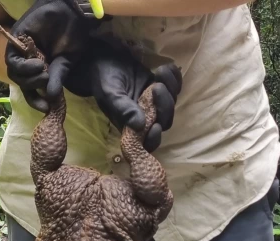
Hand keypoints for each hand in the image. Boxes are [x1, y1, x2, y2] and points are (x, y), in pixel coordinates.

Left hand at [4, 0, 102, 111]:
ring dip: (28, 78)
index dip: (35, 100)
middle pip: (21, 82)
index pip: (31, 89)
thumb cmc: (72, 36)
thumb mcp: (66, 62)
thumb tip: (51, 98)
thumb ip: (57, 78)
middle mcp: (28, 61)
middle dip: (32, 88)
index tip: (45, 108)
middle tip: (46, 80)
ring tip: (43, 70)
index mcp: (40, 68)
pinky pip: (12, 61)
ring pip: (14, 74)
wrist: (71, 13)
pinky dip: (23, 67)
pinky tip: (37, 63)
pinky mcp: (16, 40)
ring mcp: (21, 51)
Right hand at [64, 39, 182, 152]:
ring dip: (171, 88)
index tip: (156, 126)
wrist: (105, 59)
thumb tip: (140, 126)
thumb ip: (123, 110)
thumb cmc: (104, 79)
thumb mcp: (110, 95)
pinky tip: (167, 67)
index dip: (154, 138)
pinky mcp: (161, 87)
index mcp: (131, 125)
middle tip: (156, 86)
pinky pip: (175, 86)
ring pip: (172, 103)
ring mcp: (155, 102)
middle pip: (165, 121)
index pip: (147, 141)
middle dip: (165, 105)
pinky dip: (175, 77)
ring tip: (159, 71)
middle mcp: (145, 117)